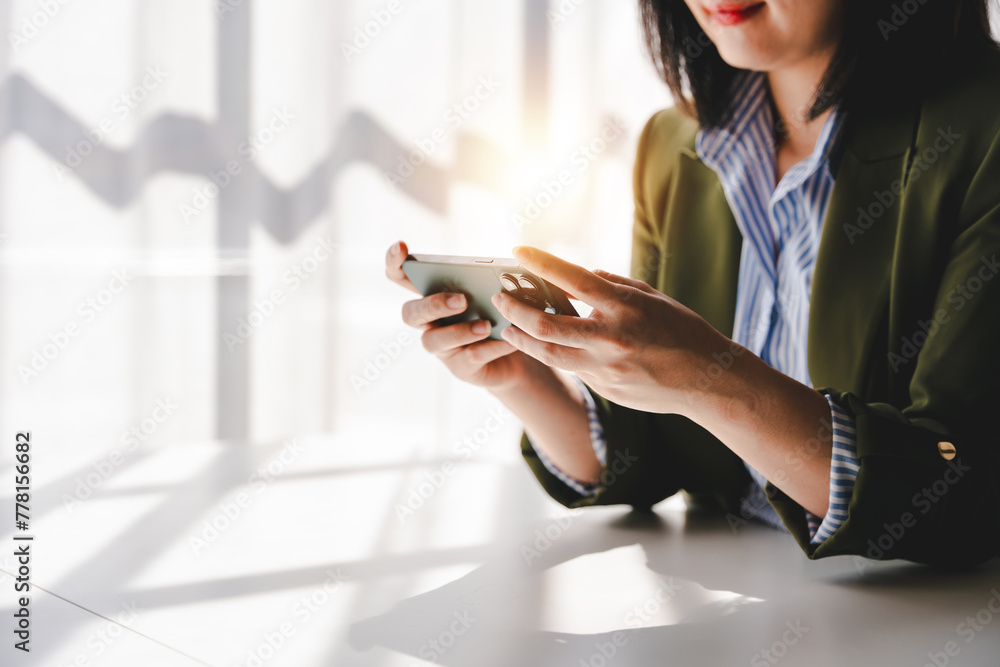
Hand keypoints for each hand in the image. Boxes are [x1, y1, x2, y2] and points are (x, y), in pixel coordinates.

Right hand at [385, 240, 529, 389]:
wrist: (517, 354)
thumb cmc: (499, 314)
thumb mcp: (493, 294)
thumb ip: (488, 281)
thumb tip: (499, 271)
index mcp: (432, 296)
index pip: (399, 277)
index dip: (394, 262)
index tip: (401, 246)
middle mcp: (429, 322)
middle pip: (412, 313)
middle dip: (434, 304)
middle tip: (462, 300)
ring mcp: (442, 348)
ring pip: (434, 341)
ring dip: (460, 331)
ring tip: (486, 325)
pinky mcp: (461, 368)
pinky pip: (469, 358)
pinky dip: (489, 348)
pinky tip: (508, 340)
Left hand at [490, 246, 732, 414]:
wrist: (705, 380)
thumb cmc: (681, 330)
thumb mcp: (652, 297)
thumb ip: (613, 285)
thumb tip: (579, 275)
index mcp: (625, 307)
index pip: (572, 279)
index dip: (541, 264)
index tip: (518, 252)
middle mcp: (611, 338)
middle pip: (547, 326)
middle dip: (516, 310)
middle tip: (499, 298)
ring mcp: (606, 368)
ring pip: (549, 355)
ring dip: (523, 339)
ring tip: (508, 326)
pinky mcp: (605, 389)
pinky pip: (573, 369)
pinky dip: (556, 354)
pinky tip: (545, 344)